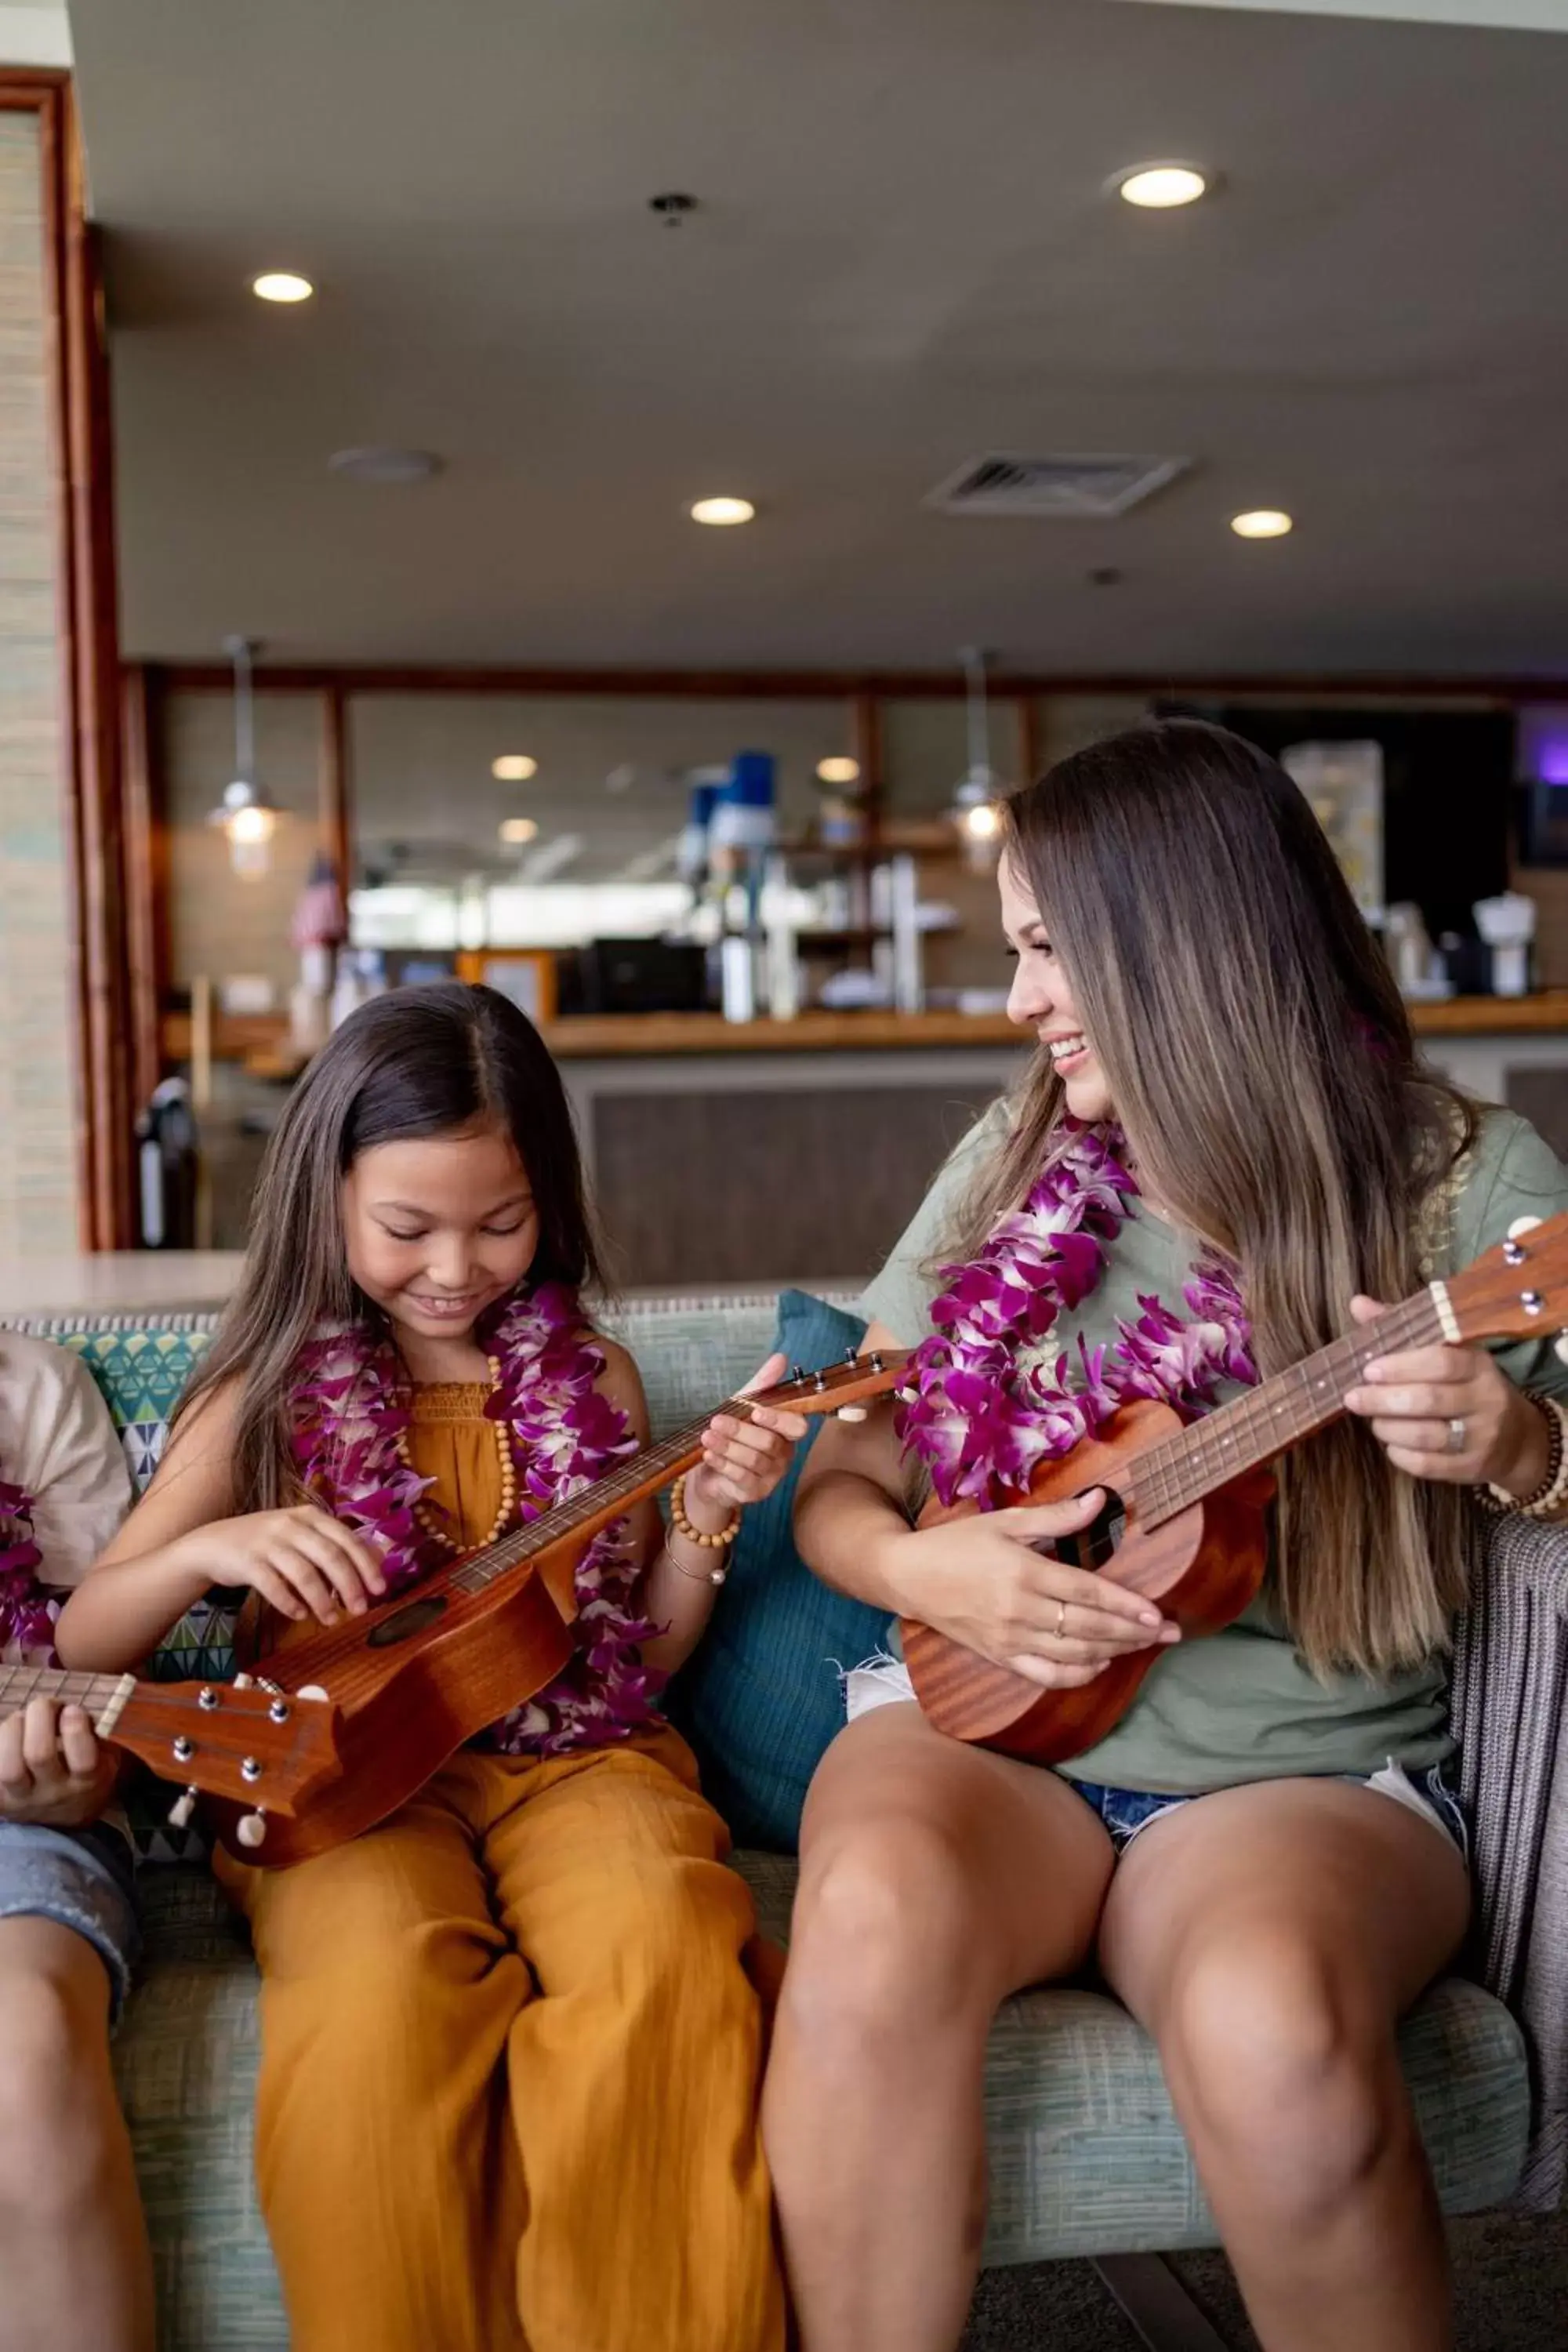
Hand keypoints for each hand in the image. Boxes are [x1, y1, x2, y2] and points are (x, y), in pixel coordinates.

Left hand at [0, 1696, 120, 1827]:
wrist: (62, 1814)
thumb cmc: (84, 1771)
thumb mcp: (105, 1756)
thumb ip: (92, 1734)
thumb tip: (66, 1710)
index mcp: (87, 1781)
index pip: (83, 1760)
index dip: (76, 1728)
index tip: (71, 1709)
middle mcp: (54, 1793)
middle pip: (39, 1756)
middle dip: (39, 1717)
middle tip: (43, 1705)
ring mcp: (22, 1799)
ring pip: (8, 1769)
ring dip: (11, 1731)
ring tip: (19, 1719)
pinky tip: (5, 1737)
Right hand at [185, 1505, 387, 1624]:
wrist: (213, 1544)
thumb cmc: (268, 1543)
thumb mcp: (303, 1536)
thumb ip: (337, 1545)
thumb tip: (380, 1557)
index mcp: (310, 1515)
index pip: (347, 1539)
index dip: (366, 1565)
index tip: (380, 1589)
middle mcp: (290, 1524)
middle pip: (330, 1556)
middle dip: (349, 1586)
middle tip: (360, 1610)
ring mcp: (267, 1541)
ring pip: (304, 1573)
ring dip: (322, 1600)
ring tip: (330, 1620)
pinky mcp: (247, 1561)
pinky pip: (273, 1585)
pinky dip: (289, 1602)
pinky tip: (299, 1615)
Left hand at [685, 1354, 810, 1525]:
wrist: (710, 1473)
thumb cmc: (732, 1436)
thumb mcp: (742, 1407)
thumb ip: (762, 1385)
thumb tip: (780, 1358)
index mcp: (785, 1432)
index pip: (797, 1427)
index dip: (779, 1419)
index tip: (755, 1411)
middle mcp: (783, 1455)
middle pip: (769, 1443)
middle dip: (740, 1431)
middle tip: (716, 1421)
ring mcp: (771, 1476)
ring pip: (754, 1460)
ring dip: (727, 1447)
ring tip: (707, 1437)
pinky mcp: (754, 1492)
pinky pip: (741, 1477)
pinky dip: (723, 1464)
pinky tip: (708, 1455)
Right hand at [886, 1493, 1181, 1689]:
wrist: (908, 1577)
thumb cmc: (956, 1543)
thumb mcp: (1005, 1521)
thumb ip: (1056, 1517)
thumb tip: (1100, 1502)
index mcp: (1025, 1572)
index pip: (1088, 1593)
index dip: (1127, 1606)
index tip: (1158, 1613)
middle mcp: (1020, 1610)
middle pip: (1089, 1628)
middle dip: (1134, 1633)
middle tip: (1169, 1634)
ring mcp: (1010, 1639)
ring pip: (1074, 1654)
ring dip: (1114, 1652)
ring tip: (1142, 1646)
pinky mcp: (999, 1657)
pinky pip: (1046, 1675)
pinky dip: (1077, 1675)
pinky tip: (1098, 1664)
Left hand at [1344, 1295, 1550, 1493]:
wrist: (1516, 1438)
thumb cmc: (1467, 1386)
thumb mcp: (1448, 1352)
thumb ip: (1404, 1330)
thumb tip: (1358, 1304)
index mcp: (1479, 1365)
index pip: (1442, 1362)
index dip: (1401, 1366)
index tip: (1369, 1369)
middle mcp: (1485, 1400)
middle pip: (1429, 1400)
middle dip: (1383, 1400)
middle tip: (1353, 1397)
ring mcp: (1481, 1437)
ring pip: (1425, 1435)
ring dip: (1388, 1427)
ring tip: (1372, 1419)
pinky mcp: (1472, 1467)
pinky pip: (1427, 1465)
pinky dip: (1400, 1454)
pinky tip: (1391, 1442)